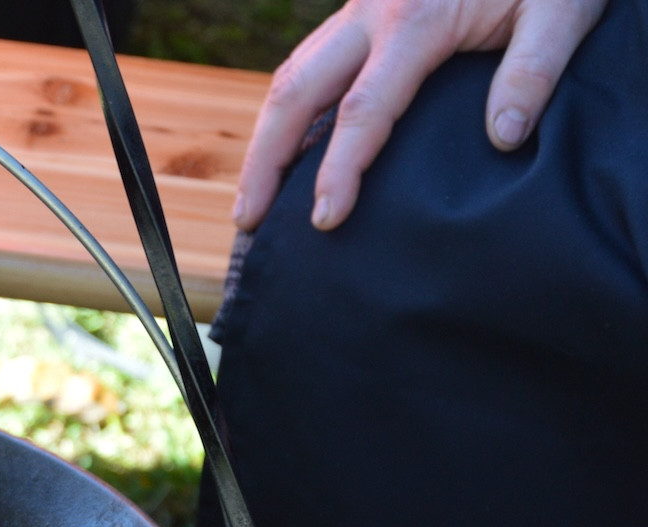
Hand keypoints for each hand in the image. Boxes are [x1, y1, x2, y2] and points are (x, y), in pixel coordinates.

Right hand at [233, 0, 608, 231]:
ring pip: (290, 75)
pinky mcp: (362, 12)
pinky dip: (288, 112)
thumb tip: (504, 136)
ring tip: (253, 196)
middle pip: (295, 92)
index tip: (325, 219)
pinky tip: (285, 150)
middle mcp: (371, 11)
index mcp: (415, 17)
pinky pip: (309, 63)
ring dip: (266, 138)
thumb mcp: (564, 10)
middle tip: (247, 221)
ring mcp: (360, 9)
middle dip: (264, 161)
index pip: (362, 109)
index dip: (339, 169)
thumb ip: (534, 70)